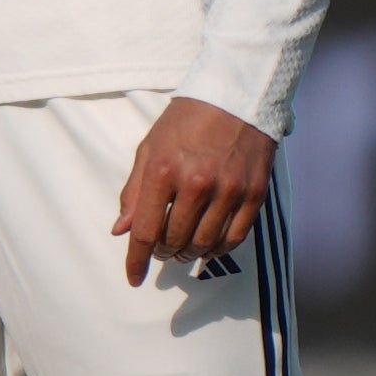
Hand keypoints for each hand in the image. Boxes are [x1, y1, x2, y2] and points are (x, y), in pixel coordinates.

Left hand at [114, 95, 275, 285]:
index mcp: (163, 170)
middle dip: (162, 252)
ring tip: (182, 249)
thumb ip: (134, 191)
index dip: (136, 260)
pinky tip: (209, 247)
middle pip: (174, 240)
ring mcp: (228, 189)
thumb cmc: (185, 121)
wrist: (236, 96)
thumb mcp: (149, 148)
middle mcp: (196, 183)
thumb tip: (121, 230)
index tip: (133, 278)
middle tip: (161, 249)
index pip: (144, 230)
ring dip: (189, 253)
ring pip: (203, 244)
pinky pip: (235, 238)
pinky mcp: (254, 193)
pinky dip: (218, 250)